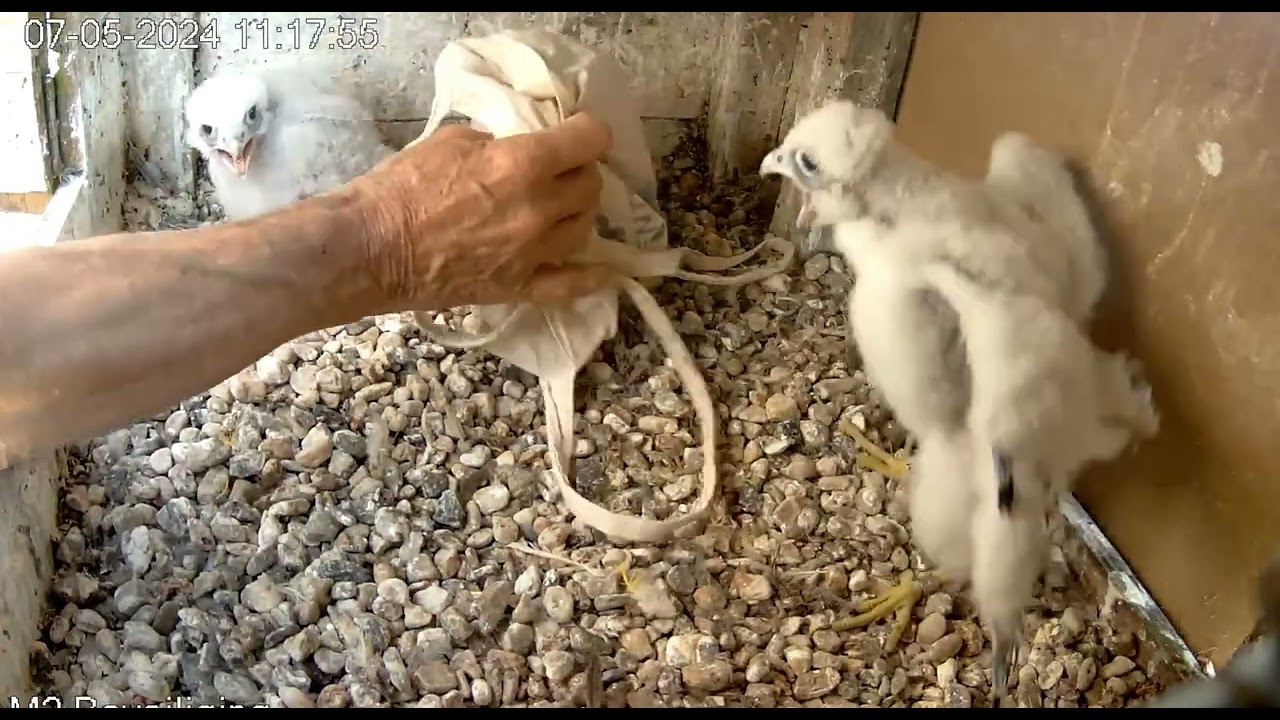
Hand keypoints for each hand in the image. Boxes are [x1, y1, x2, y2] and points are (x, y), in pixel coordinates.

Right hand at [350, 113, 612, 310]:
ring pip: (585, 228)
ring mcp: (534, 252)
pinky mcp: (520, 287)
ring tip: (559, 209)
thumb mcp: (450, 140)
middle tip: (559, 171)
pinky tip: (602, 270)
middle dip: (578, 172)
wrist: (373, 249)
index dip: (587, 131)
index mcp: (523, 163)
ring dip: (577, 213)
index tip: (579, 131)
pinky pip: (572, 285)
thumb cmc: (402, 188)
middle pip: (590, 186)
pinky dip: (591, 277)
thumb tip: (509, 149)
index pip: (588, 140)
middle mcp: (540, 208)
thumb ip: (493, 142)